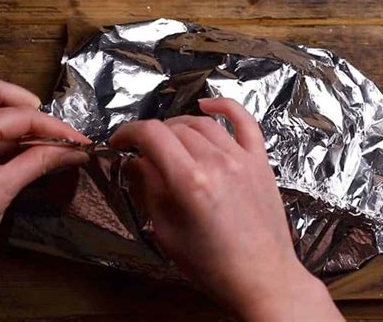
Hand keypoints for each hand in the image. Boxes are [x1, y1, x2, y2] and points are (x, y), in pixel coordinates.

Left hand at [0, 75, 89, 253]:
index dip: (54, 127)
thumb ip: (37, 163)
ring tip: (36, 140)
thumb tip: (73, 151)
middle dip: (23, 103)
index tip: (79, 140)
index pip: (20, 115)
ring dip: (10, 116)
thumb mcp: (2, 191)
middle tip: (46, 127)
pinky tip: (17, 151)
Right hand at [111, 98, 342, 321]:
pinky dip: (225, 106)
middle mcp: (216, 161)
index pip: (151, 135)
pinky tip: (207, 104)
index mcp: (189, 182)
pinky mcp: (260, 159)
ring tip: (169, 142)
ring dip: (180, 126)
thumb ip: (149, 190)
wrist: (263, 278)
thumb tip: (135, 161)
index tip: (118, 141)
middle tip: (143, 153)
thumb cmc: (212, 265)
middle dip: (152, 135)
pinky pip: (244, 121)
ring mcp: (242, 157)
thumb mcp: (167, 233)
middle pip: (175, 127)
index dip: (129, 132)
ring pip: (203, 123)